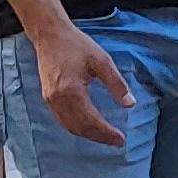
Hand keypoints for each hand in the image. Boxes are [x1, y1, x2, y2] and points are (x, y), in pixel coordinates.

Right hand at [29, 26, 138, 148]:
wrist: (50, 35)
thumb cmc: (76, 45)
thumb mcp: (102, 60)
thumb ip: (117, 84)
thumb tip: (130, 104)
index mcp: (71, 91)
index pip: (91, 120)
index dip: (107, 132)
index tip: (121, 139)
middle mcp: (58, 99)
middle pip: (80, 128)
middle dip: (99, 137)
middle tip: (117, 142)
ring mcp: (50, 100)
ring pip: (69, 127)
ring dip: (88, 135)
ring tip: (106, 137)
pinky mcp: (47, 98)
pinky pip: (62, 120)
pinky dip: (76, 128)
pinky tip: (88, 127)